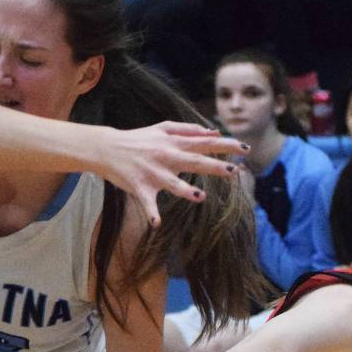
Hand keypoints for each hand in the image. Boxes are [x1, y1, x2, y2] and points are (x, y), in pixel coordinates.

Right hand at [98, 121, 243, 226]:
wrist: (107, 148)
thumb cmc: (138, 139)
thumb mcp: (162, 128)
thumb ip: (188, 129)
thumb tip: (214, 132)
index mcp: (174, 144)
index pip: (204, 143)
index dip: (225, 146)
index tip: (245, 149)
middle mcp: (166, 157)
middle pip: (194, 162)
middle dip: (214, 166)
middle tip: (234, 171)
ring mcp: (153, 173)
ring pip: (172, 183)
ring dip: (185, 190)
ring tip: (200, 197)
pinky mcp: (139, 187)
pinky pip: (147, 203)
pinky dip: (151, 213)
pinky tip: (156, 223)